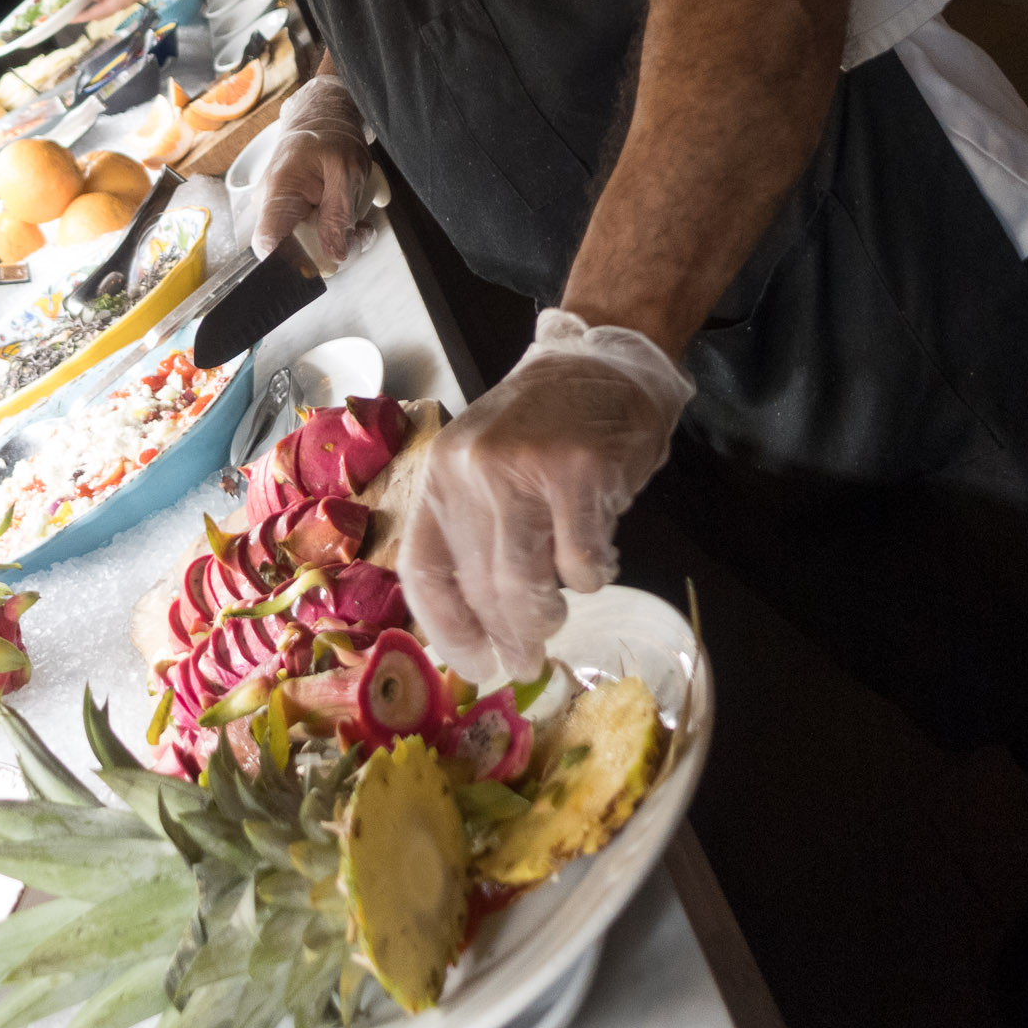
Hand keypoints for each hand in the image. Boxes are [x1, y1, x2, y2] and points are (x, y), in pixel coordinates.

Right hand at [251, 74, 372, 261]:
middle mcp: (271, 205)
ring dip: (337, 242)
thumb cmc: (330, 135)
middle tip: (360, 235)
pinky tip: (350, 223)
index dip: (293, 264)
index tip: (325, 262)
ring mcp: (280, 210)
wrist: (320, 115)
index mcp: (279, 192)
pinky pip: (309, 235)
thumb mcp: (346, 171)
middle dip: (331, 252)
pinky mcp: (291, 213)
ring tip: (360, 225)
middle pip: (292, 252)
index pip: (268, 245)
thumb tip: (335, 254)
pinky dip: (333, 233)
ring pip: (304, 247)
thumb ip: (339, 214)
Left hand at [401, 317, 694, 680]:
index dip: (445, 628)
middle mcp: (471, 471)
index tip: (472, 664)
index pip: (425, 569)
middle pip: (479, 583)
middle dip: (505, 635)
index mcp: (440, 475)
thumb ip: (475, 530)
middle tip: (525, 663)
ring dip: (544, 616)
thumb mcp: (485, 467)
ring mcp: (523, 468)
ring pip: (525, 580)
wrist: (602, 362)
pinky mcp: (578, 471)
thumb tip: (481, 623)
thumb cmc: (544, 427)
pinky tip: (597, 565)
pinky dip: (591, 576)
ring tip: (557, 620)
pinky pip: (579, 559)